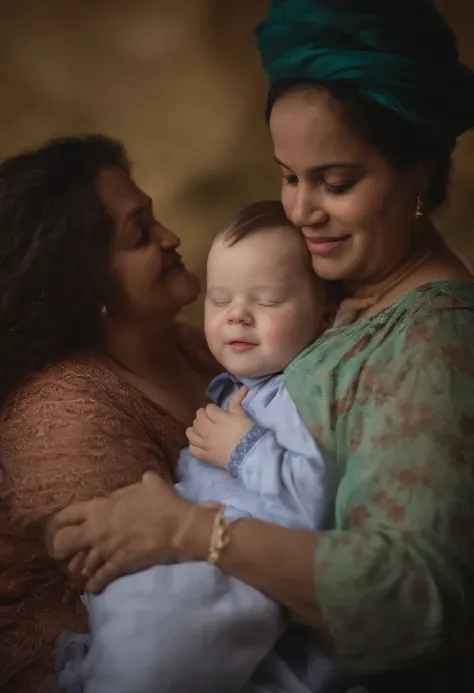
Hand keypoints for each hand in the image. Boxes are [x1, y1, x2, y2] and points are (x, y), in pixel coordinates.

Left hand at [45, 471, 191, 593]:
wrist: (178, 528)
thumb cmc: (163, 503)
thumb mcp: (148, 484)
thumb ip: (135, 485)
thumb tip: (138, 484)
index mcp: (99, 508)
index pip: (65, 515)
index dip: (57, 522)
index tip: (57, 528)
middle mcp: (96, 530)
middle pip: (62, 543)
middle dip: (60, 548)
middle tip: (66, 551)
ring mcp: (105, 550)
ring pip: (79, 565)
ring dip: (80, 568)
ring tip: (82, 570)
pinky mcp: (117, 566)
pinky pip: (98, 579)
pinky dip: (94, 585)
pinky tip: (93, 588)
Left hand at [186, 386, 251, 467]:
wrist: (250, 454)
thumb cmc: (247, 432)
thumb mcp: (242, 414)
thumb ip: (238, 401)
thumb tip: (243, 386)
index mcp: (218, 419)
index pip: (208, 408)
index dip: (212, 408)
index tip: (216, 411)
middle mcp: (209, 430)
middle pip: (198, 419)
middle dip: (201, 416)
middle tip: (208, 418)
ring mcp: (205, 444)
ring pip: (191, 434)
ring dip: (193, 429)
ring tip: (199, 429)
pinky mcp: (205, 456)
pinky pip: (193, 450)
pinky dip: (193, 446)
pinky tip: (197, 443)